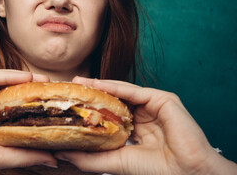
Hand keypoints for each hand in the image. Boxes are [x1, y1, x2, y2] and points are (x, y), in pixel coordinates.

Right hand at [0, 70, 56, 174]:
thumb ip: (23, 154)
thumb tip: (53, 159)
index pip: (10, 108)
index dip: (29, 105)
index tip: (51, 105)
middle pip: (5, 92)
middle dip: (27, 90)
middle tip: (50, 89)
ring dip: (20, 79)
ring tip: (42, 80)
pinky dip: (5, 75)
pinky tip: (24, 76)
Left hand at [55, 77, 236, 174]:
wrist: (187, 173)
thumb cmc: (156, 170)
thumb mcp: (116, 161)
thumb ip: (90, 157)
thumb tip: (61, 152)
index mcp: (136, 128)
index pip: (110, 113)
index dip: (91, 108)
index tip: (71, 103)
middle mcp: (144, 114)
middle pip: (114, 99)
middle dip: (93, 93)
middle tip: (71, 87)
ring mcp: (154, 105)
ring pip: (123, 92)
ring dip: (100, 86)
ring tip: (80, 82)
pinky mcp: (163, 99)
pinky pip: (135, 91)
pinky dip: (116, 87)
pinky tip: (98, 84)